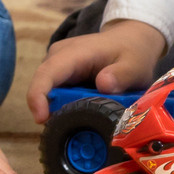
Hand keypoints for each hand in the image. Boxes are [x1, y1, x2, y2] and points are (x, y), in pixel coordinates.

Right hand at [29, 18, 165, 118]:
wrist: (129, 40)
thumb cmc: (131, 52)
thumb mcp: (134, 65)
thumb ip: (121, 75)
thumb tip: (103, 85)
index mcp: (73, 53)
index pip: (48, 73)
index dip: (38, 95)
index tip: (40, 118)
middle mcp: (58, 58)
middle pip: (44, 87)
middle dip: (53, 111)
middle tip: (75, 133)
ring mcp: (58, 66)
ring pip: (49, 93)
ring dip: (62, 110)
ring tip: (84, 126)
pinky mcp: (61, 76)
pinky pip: (57, 94)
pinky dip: (66, 108)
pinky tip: (83, 117)